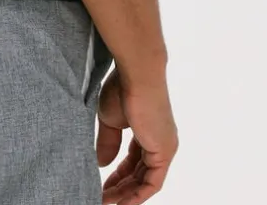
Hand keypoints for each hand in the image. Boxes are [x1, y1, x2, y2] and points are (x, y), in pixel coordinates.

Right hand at [96, 67, 178, 203]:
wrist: (136, 75)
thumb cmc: (122, 88)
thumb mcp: (110, 120)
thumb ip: (108, 143)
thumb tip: (102, 164)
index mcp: (148, 130)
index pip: (133, 160)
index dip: (117, 173)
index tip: (102, 181)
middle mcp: (159, 141)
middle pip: (139, 173)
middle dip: (120, 187)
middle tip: (102, 197)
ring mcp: (164, 147)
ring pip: (145, 180)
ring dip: (126, 194)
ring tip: (106, 202)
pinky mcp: (164, 152)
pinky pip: (152, 183)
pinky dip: (138, 195)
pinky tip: (123, 203)